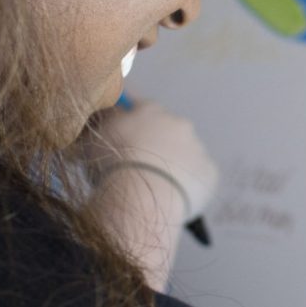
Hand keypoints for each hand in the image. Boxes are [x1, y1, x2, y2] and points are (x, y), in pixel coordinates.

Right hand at [78, 97, 219, 219]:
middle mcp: (178, 124)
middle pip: (167, 131)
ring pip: (186, 155)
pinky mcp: (210, 173)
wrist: (143, 193)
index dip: (132, 121)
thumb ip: (104, 122)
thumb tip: (107, 115)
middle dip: (156, 145)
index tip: (125, 136)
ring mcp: (198, 148)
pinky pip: (198, 177)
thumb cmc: (113, 163)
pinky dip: (189, 185)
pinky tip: (174, 199)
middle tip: (139, 168)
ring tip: (156, 188)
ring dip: (174, 165)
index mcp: (151, 111)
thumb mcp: (96, 136)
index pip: (141, 107)